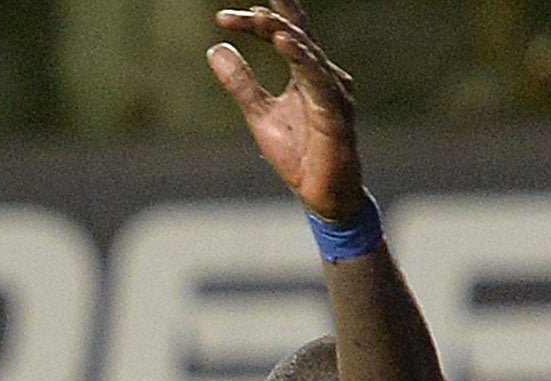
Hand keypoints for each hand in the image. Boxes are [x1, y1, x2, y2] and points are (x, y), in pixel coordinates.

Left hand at [210, 1, 363, 221]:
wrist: (322, 194)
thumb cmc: (299, 153)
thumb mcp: (259, 114)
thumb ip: (241, 83)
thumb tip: (215, 49)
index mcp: (307, 72)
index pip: (287, 33)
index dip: (261, 19)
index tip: (224, 16)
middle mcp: (324, 74)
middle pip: (294, 37)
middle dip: (264, 23)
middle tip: (230, 16)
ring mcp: (333, 91)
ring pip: (307, 54)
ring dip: (283, 34)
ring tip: (260, 20)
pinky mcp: (336, 113)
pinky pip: (319, 81)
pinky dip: (303, 60)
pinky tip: (285, 43)